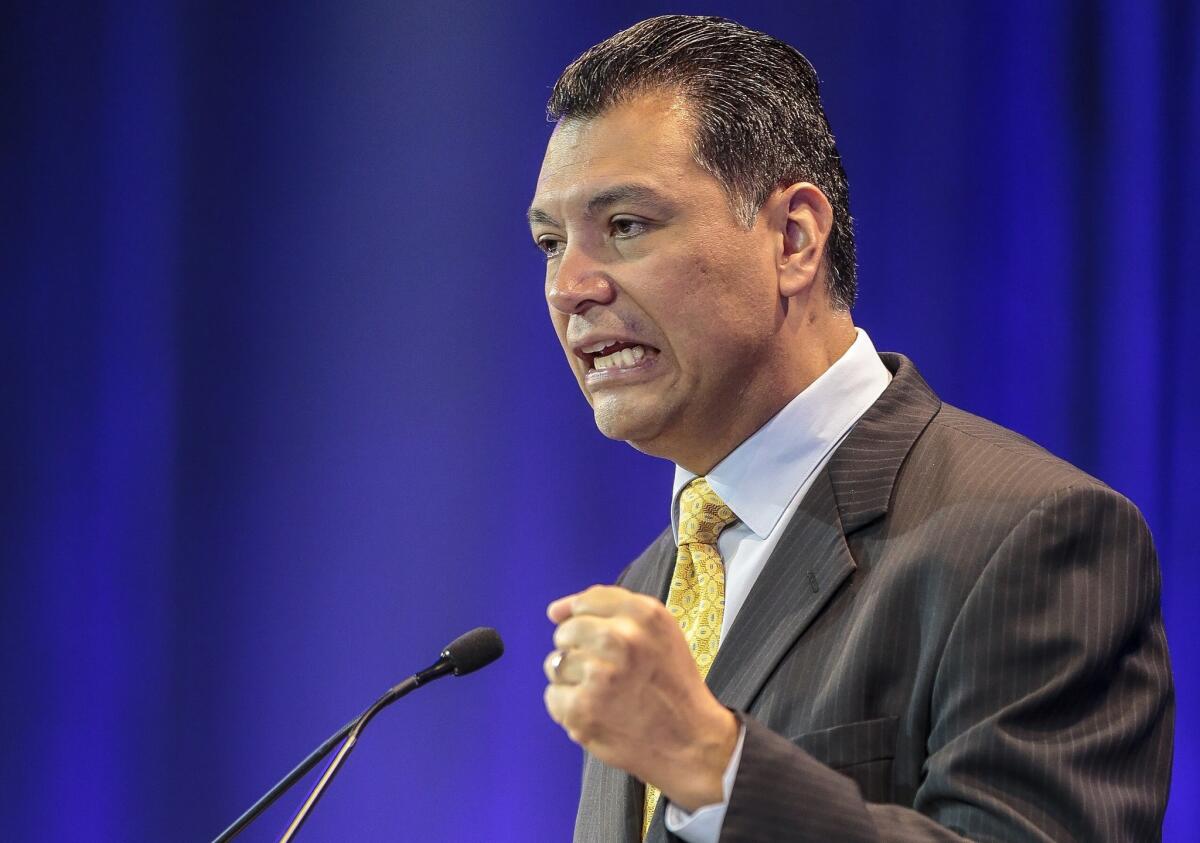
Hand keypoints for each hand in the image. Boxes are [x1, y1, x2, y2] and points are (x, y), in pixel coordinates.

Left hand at [542, 585, 738, 811]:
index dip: (585, 621)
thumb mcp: (659, 631)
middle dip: (577, 651)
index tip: (596, 639)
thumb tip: (554, 611)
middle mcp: (621, 639)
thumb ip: (610, 610)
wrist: (691, 742)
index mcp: (643, 615)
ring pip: (554, 664)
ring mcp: (599, 674)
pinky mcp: (582, 708)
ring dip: (573, 681)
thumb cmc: (673, 686)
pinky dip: (569, 709)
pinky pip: (553, 696)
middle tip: (606, 673)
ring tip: (604, 695)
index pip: (586, 601)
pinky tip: (599, 713)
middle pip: (565, 632)